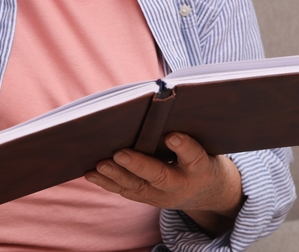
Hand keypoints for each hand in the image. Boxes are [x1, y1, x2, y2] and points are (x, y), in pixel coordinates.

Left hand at [86, 133, 245, 235]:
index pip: (194, 156)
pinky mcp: (148, 198)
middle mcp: (182, 185)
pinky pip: (126, 191)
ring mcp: (163, 196)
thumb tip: (161, 99)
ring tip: (100, 164)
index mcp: (201, 167)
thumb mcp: (206, 143)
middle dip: (138, 165)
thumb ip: (187, 128)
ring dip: (117, 175)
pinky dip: (108, 183)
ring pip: (138, 186)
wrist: (207, 192)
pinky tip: (92, 173)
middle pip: (160, 176)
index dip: (183, 146)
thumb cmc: (202, 155)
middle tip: (119, 153)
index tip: (171, 135)